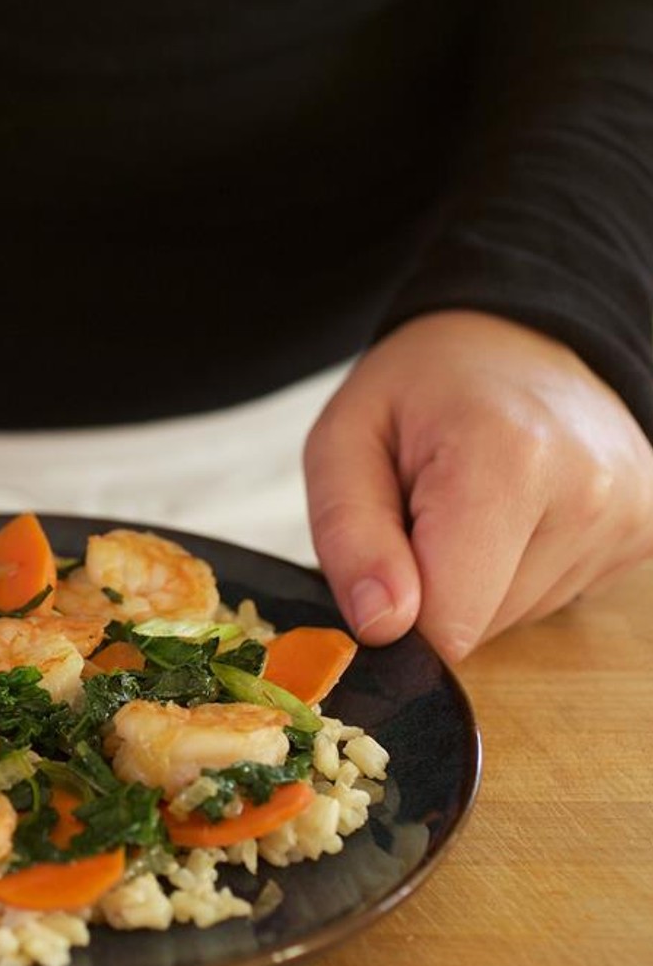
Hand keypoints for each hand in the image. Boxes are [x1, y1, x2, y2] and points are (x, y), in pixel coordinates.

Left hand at [304, 310, 652, 662]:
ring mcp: (628, 516)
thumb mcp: (342, 442)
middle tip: (423, 508)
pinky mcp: (642, 535)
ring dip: (472, 580)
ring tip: (468, 502)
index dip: (395, 609)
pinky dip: (512, 573)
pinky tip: (510, 513)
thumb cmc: (417, 388)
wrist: (513, 339)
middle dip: (430, 587)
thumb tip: (381, 626)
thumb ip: (348, 537)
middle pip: (478, 625)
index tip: (383, 552)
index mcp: (506, 460)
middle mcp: (587, 492)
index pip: (449, 620)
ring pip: (512, 618)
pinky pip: (548, 601)